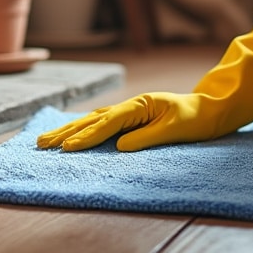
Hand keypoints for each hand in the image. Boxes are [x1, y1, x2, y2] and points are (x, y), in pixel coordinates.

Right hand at [36, 92, 218, 151]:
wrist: (210, 110)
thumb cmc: (196, 120)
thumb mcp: (175, 130)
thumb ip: (146, 138)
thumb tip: (119, 147)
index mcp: (140, 105)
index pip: (108, 122)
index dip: (87, 136)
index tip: (68, 147)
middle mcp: (130, 105)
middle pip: (92, 119)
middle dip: (66, 132)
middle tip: (42, 143)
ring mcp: (128, 111)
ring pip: (92, 120)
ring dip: (69, 130)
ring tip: (46, 140)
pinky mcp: (130, 119)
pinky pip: (100, 123)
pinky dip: (82, 128)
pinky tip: (70, 133)